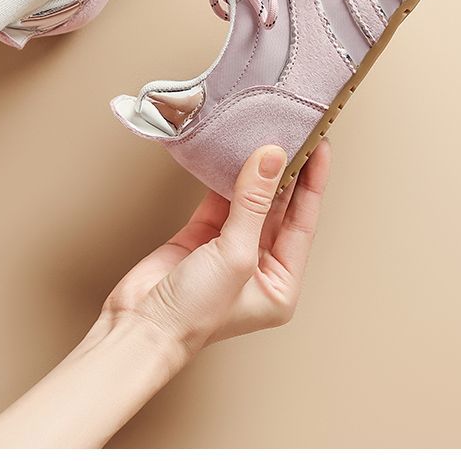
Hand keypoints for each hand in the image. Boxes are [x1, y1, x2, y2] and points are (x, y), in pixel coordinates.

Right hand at [0, 142, 331, 447]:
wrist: (140, 326)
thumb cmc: (194, 314)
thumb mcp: (235, 255)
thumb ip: (253, 202)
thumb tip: (271, 158)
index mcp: (280, 284)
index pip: (303, 222)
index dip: (312, 184)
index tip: (319, 148)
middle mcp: (258, 268)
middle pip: (279, 210)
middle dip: (286, 174)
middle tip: (294, 135)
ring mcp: (228, 251)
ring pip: (249, 202)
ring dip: (256, 173)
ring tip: (266, 136)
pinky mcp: (200, 239)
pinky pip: (220, 202)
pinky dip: (224, 179)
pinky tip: (233, 156)